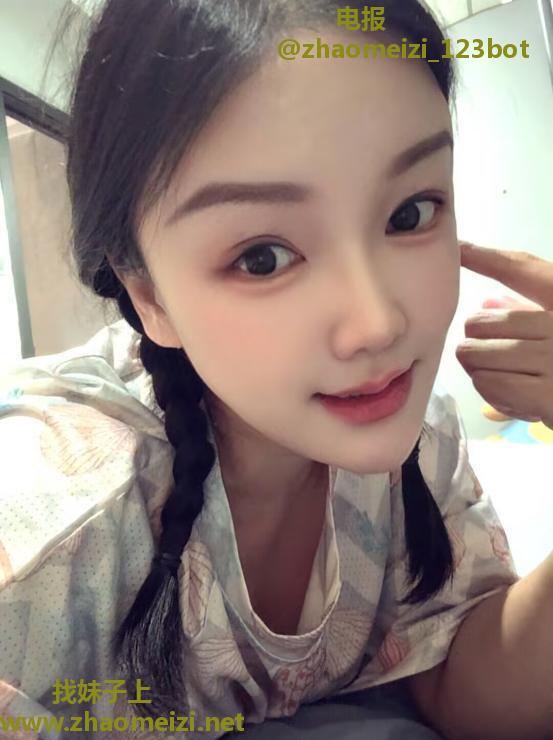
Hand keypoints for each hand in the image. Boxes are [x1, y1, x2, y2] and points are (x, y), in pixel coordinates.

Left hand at [455, 242, 552, 430]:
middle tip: (479, 353)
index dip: (489, 257)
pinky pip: (492, 385)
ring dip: (477, 369)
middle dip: (472, 340)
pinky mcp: (549, 396)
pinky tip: (502, 396)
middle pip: (483, 323)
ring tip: (494, 376)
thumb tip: (487, 305)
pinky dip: (488, 390)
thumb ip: (530, 314)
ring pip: (479, 356)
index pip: (524, 269)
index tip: (461, 247)